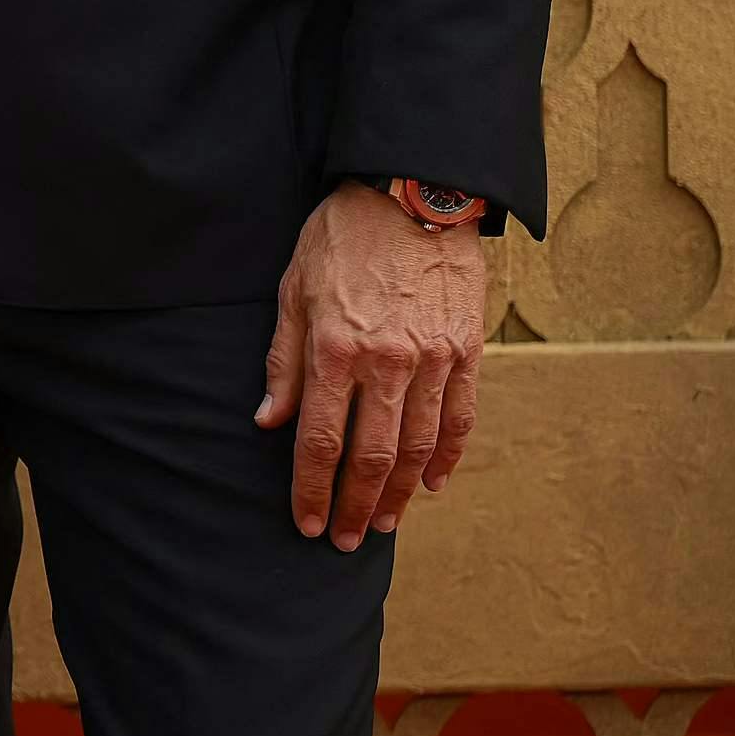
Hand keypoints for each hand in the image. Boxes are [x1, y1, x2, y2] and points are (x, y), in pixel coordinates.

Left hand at [257, 181, 487, 548]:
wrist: (411, 196)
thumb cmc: (341, 239)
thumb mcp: (293, 290)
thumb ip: (283, 361)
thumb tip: (268, 421)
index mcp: (335, 348)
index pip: (319, 438)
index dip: (310, 487)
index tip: (303, 521)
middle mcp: (387, 363)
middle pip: (372, 456)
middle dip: (353, 505)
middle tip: (341, 540)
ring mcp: (434, 361)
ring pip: (419, 448)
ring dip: (400, 494)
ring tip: (381, 523)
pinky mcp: (467, 354)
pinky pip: (460, 420)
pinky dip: (447, 458)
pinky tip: (433, 485)